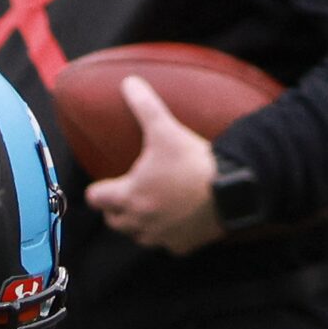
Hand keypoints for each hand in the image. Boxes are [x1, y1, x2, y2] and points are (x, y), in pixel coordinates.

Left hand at [84, 76, 223, 255]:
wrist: (231, 190)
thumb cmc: (192, 161)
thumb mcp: (165, 129)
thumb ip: (144, 105)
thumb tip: (128, 82)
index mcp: (128, 196)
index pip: (96, 198)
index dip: (98, 189)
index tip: (105, 183)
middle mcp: (139, 222)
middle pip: (113, 221)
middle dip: (116, 208)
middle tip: (129, 193)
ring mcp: (159, 238)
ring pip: (137, 235)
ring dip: (139, 223)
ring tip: (152, 205)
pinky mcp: (180, 246)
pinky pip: (166, 244)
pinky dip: (168, 234)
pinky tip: (178, 219)